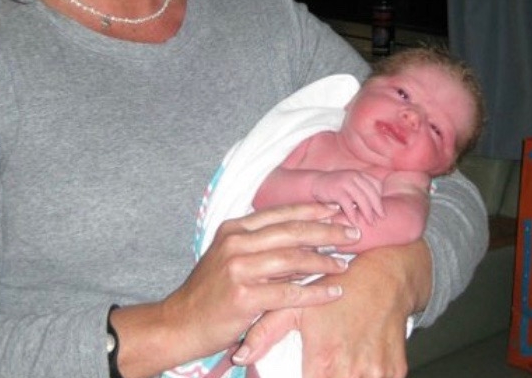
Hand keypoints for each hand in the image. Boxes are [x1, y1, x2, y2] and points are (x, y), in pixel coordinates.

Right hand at [127, 203, 360, 369]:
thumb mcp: (230, 256)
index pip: (280, 213)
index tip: (336, 210)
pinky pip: (290, 292)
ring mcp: (238, 268)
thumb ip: (260, 244)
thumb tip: (302, 239)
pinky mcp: (244, 296)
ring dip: (324, 260)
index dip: (311, 210)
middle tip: (352, 233)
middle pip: (291, 231)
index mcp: (233, 228)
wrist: (179, 322)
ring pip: (293, 258)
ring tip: (346, 262)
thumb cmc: (209, 290)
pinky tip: (334, 291)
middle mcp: (236, 242)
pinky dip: (316, 291)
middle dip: (326, 231)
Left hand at [234, 240, 431, 377]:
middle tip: (319, 365)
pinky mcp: (396, 371)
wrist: (387, 276)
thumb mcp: (300, 305)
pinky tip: (360, 361)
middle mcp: (351, 371)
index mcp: (324, 360)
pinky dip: (370, 375)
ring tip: (340, 361)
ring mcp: (377, 373)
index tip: (302, 373)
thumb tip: (241, 355)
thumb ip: (266, 331)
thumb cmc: (341, 288)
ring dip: (346, 377)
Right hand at [312, 171, 384, 225]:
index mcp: (360, 174)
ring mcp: (345, 182)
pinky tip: (355, 221)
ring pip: (362, 198)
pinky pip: (348, 204)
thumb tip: (378, 206)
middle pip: (371, 192)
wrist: (316, 183)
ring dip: (368, 212)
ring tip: (370, 222)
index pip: (377, 185)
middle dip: (377, 207)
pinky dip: (353, 214)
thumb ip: (363, 191)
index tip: (381, 210)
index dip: (380, 198)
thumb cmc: (336, 188)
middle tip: (380, 218)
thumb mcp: (352, 185)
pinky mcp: (336, 190)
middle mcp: (354, 176)